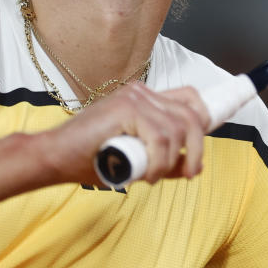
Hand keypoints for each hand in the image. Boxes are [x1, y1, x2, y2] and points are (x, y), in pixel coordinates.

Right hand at [39, 82, 210, 186]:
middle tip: (187, 173)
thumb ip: (162, 156)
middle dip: (196, 149)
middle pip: (192, 115)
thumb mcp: (134, 157)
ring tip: (150, 175)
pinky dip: (158, 163)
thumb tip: (192, 165)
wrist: (55, 156)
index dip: (205, 115)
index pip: (188, 98)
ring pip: (179, 130)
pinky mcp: (127, 107)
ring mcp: (135, 97)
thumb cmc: (90, 158)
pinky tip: (142, 173)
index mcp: (143, 98)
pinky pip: (161, 139)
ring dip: (170, 162)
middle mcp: (142, 92)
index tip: (213, 133)